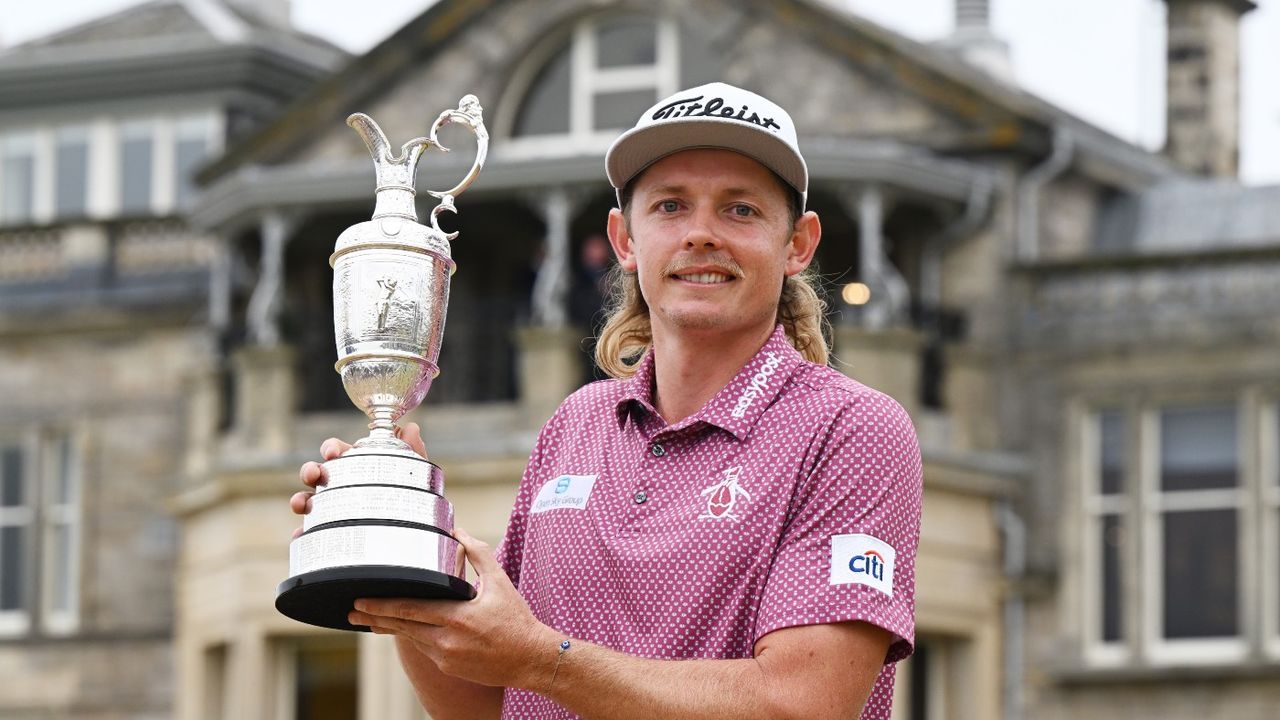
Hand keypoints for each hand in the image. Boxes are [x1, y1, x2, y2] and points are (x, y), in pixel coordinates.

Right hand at [289, 422, 427, 538]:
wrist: (413, 539)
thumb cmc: (409, 498)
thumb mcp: (413, 475)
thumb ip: (412, 451)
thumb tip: (411, 428)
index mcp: (355, 466)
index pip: (337, 451)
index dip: (331, 448)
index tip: (333, 453)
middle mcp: (338, 485)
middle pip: (316, 473)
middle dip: (310, 470)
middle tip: (314, 474)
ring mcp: (330, 509)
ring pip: (307, 500)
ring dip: (299, 499)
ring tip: (300, 504)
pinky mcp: (328, 533)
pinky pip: (311, 533)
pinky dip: (303, 533)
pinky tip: (303, 535)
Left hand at [347, 527, 555, 689]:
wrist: (531, 658)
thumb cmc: (517, 618)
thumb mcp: (500, 581)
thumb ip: (477, 554)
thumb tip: (457, 532)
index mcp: (457, 616)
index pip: (410, 608)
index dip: (382, 605)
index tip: (361, 600)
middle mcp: (447, 639)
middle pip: (402, 626)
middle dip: (374, 618)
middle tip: (352, 612)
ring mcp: (446, 657)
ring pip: (412, 638)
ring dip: (391, 628)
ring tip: (369, 621)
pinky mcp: (449, 668)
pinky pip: (426, 649)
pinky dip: (416, 637)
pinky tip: (406, 629)